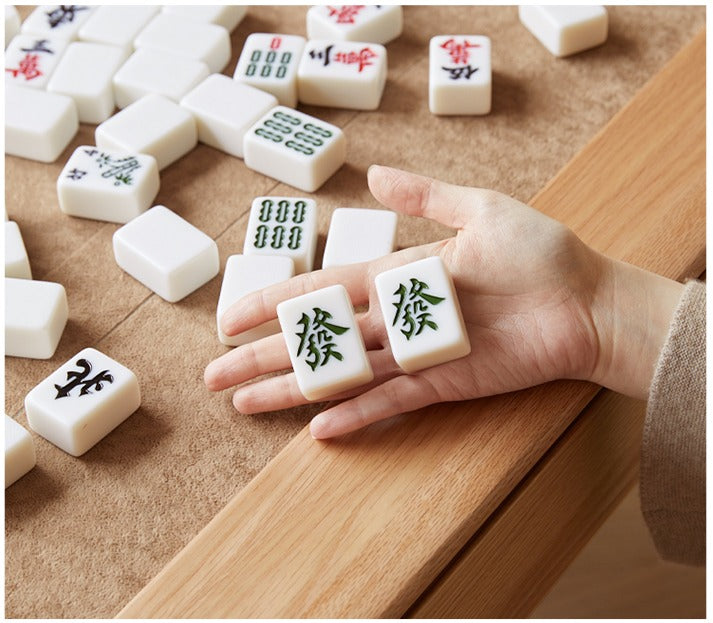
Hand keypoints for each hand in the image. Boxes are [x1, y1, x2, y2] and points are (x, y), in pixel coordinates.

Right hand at [204, 166, 682, 438]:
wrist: (589, 302)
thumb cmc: (541, 253)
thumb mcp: (480, 210)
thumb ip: (425, 196)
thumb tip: (373, 175)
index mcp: (397, 274)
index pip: (320, 290)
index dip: (272, 304)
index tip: (229, 317)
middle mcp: (396, 316)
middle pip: (317, 338)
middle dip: (264, 355)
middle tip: (216, 374)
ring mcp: (415, 353)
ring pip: (341, 373)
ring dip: (293, 388)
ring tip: (244, 402)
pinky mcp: (442, 383)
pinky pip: (389, 401)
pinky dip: (355, 415)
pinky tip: (318, 430)